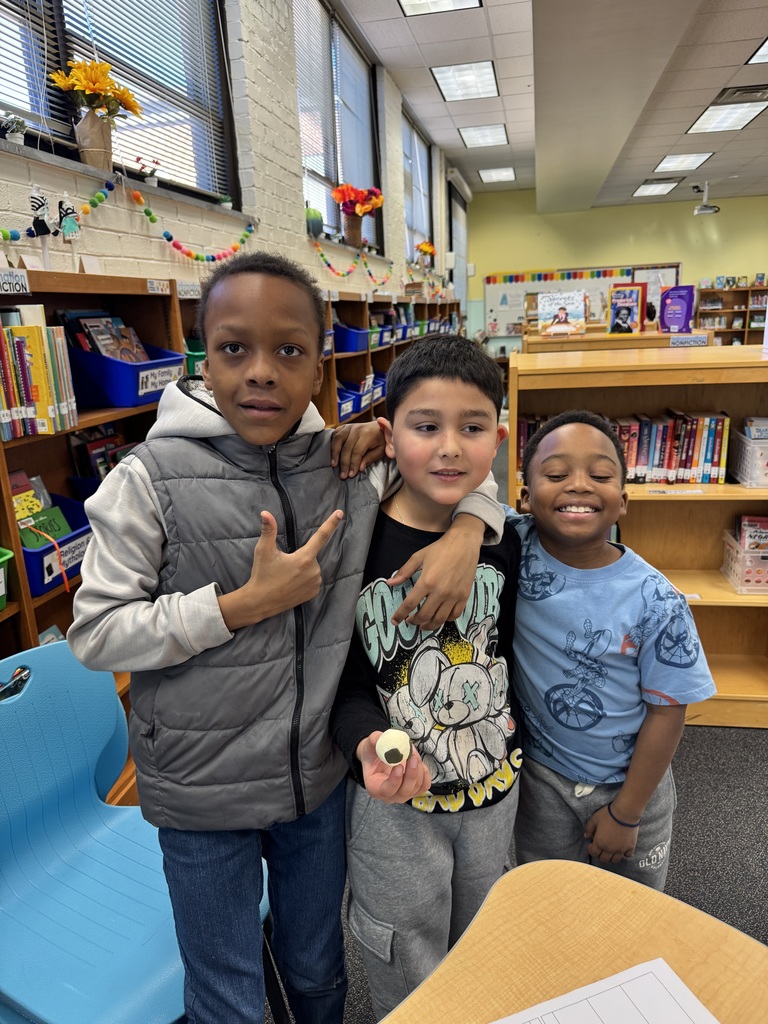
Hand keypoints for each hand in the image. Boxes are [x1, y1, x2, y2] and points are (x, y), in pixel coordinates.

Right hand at [218, 509, 342, 629]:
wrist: (260, 602)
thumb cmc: (262, 575)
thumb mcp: (263, 551)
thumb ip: (268, 530)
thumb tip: (265, 513)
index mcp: (304, 558)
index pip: (321, 536)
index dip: (331, 523)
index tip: (340, 513)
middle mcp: (313, 570)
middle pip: (311, 555)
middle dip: (300, 556)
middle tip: (283, 566)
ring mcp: (315, 583)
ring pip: (312, 567)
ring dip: (303, 567)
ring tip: (286, 576)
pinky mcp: (313, 593)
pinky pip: (313, 579)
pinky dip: (305, 578)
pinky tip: (292, 583)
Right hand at [331, 421, 385, 477]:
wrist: (380, 427)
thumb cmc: (381, 440)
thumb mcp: (381, 450)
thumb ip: (370, 458)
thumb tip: (359, 468)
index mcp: (367, 434)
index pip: (357, 451)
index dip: (353, 464)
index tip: (351, 475)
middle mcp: (357, 429)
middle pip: (346, 447)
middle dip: (344, 463)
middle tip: (342, 475)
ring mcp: (349, 426)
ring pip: (338, 439)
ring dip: (334, 453)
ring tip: (334, 465)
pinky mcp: (344, 426)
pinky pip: (335, 434)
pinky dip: (332, 444)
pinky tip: (332, 453)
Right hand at [357, 732, 431, 803]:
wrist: (379, 758)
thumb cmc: (373, 754)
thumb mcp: (369, 745)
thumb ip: (374, 740)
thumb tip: (382, 738)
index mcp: (375, 788)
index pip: (387, 790)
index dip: (395, 781)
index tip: (399, 766)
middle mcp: (390, 796)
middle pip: (405, 791)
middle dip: (411, 773)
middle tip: (412, 756)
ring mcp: (403, 794)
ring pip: (417, 788)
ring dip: (418, 770)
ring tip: (413, 754)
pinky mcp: (414, 790)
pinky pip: (424, 785)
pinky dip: (425, 773)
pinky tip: (418, 762)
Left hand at [389, 517, 483, 628]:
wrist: (464, 544)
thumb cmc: (440, 549)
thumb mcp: (418, 557)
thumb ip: (404, 572)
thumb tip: (390, 582)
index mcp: (426, 582)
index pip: (410, 604)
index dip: (400, 614)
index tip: (395, 620)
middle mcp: (440, 592)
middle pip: (424, 615)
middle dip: (414, 622)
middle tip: (410, 621)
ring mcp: (453, 595)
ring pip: (439, 619)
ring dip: (429, 625)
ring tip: (423, 625)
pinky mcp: (464, 596)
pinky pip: (454, 615)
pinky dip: (446, 620)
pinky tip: (440, 617)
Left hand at [584, 804, 638, 862]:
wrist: (625, 812)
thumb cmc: (608, 814)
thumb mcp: (595, 819)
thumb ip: (589, 828)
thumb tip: (586, 836)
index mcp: (600, 843)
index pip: (593, 853)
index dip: (591, 850)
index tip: (591, 844)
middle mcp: (610, 849)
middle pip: (604, 859)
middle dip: (600, 855)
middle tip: (601, 847)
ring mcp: (621, 849)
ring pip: (615, 860)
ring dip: (611, 856)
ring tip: (611, 849)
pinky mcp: (630, 847)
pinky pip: (627, 855)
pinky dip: (624, 853)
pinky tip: (621, 847)